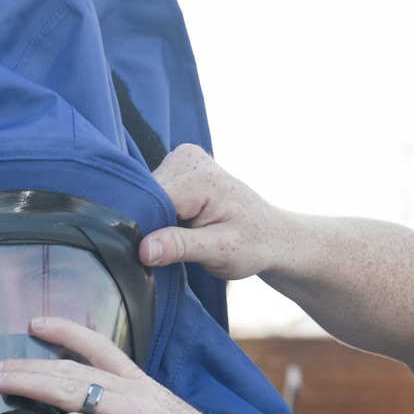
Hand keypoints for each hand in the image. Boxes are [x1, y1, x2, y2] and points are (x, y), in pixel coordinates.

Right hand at [138, 144, 288, 276]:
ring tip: (183, 235)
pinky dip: (158, 213)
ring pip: (145, 195)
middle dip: (151, 225)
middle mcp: (188, 158)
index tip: (153, 255)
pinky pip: (152, 192)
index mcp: (200, 177)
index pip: (150, 202)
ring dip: (154, 220)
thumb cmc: (251, 245)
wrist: (270, 235)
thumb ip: (180, 247)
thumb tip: (143, 249)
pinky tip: (178, 225)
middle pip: (145, 196)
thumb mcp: (218, 252)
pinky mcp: (177, 167)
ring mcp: (181, 159)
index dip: (146, 230)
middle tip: (177, 247)